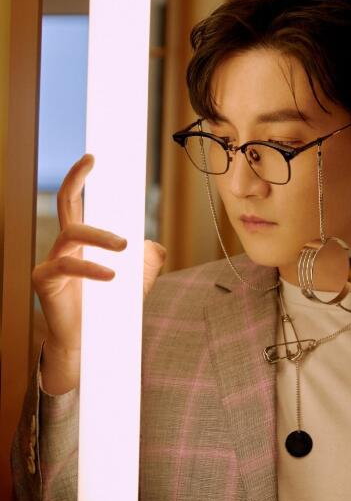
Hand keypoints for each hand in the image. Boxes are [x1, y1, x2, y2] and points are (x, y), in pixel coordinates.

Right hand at [32, 153, 166, 354]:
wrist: (91, 345)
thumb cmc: (109, 310)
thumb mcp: (136, 282)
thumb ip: (147, 261)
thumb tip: (156, 245)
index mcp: (83, 241)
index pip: (81, 202)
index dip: (83, 177)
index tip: (95, 155)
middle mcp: (65, 246)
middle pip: (65, 202)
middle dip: (76, 177)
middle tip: (91, 160)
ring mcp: (52, 261)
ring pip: (71, 233)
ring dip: (100, 236)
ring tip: (123, 246)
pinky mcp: (45, 281)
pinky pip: (66, 266)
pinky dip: (91, 268)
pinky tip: (111, 276)